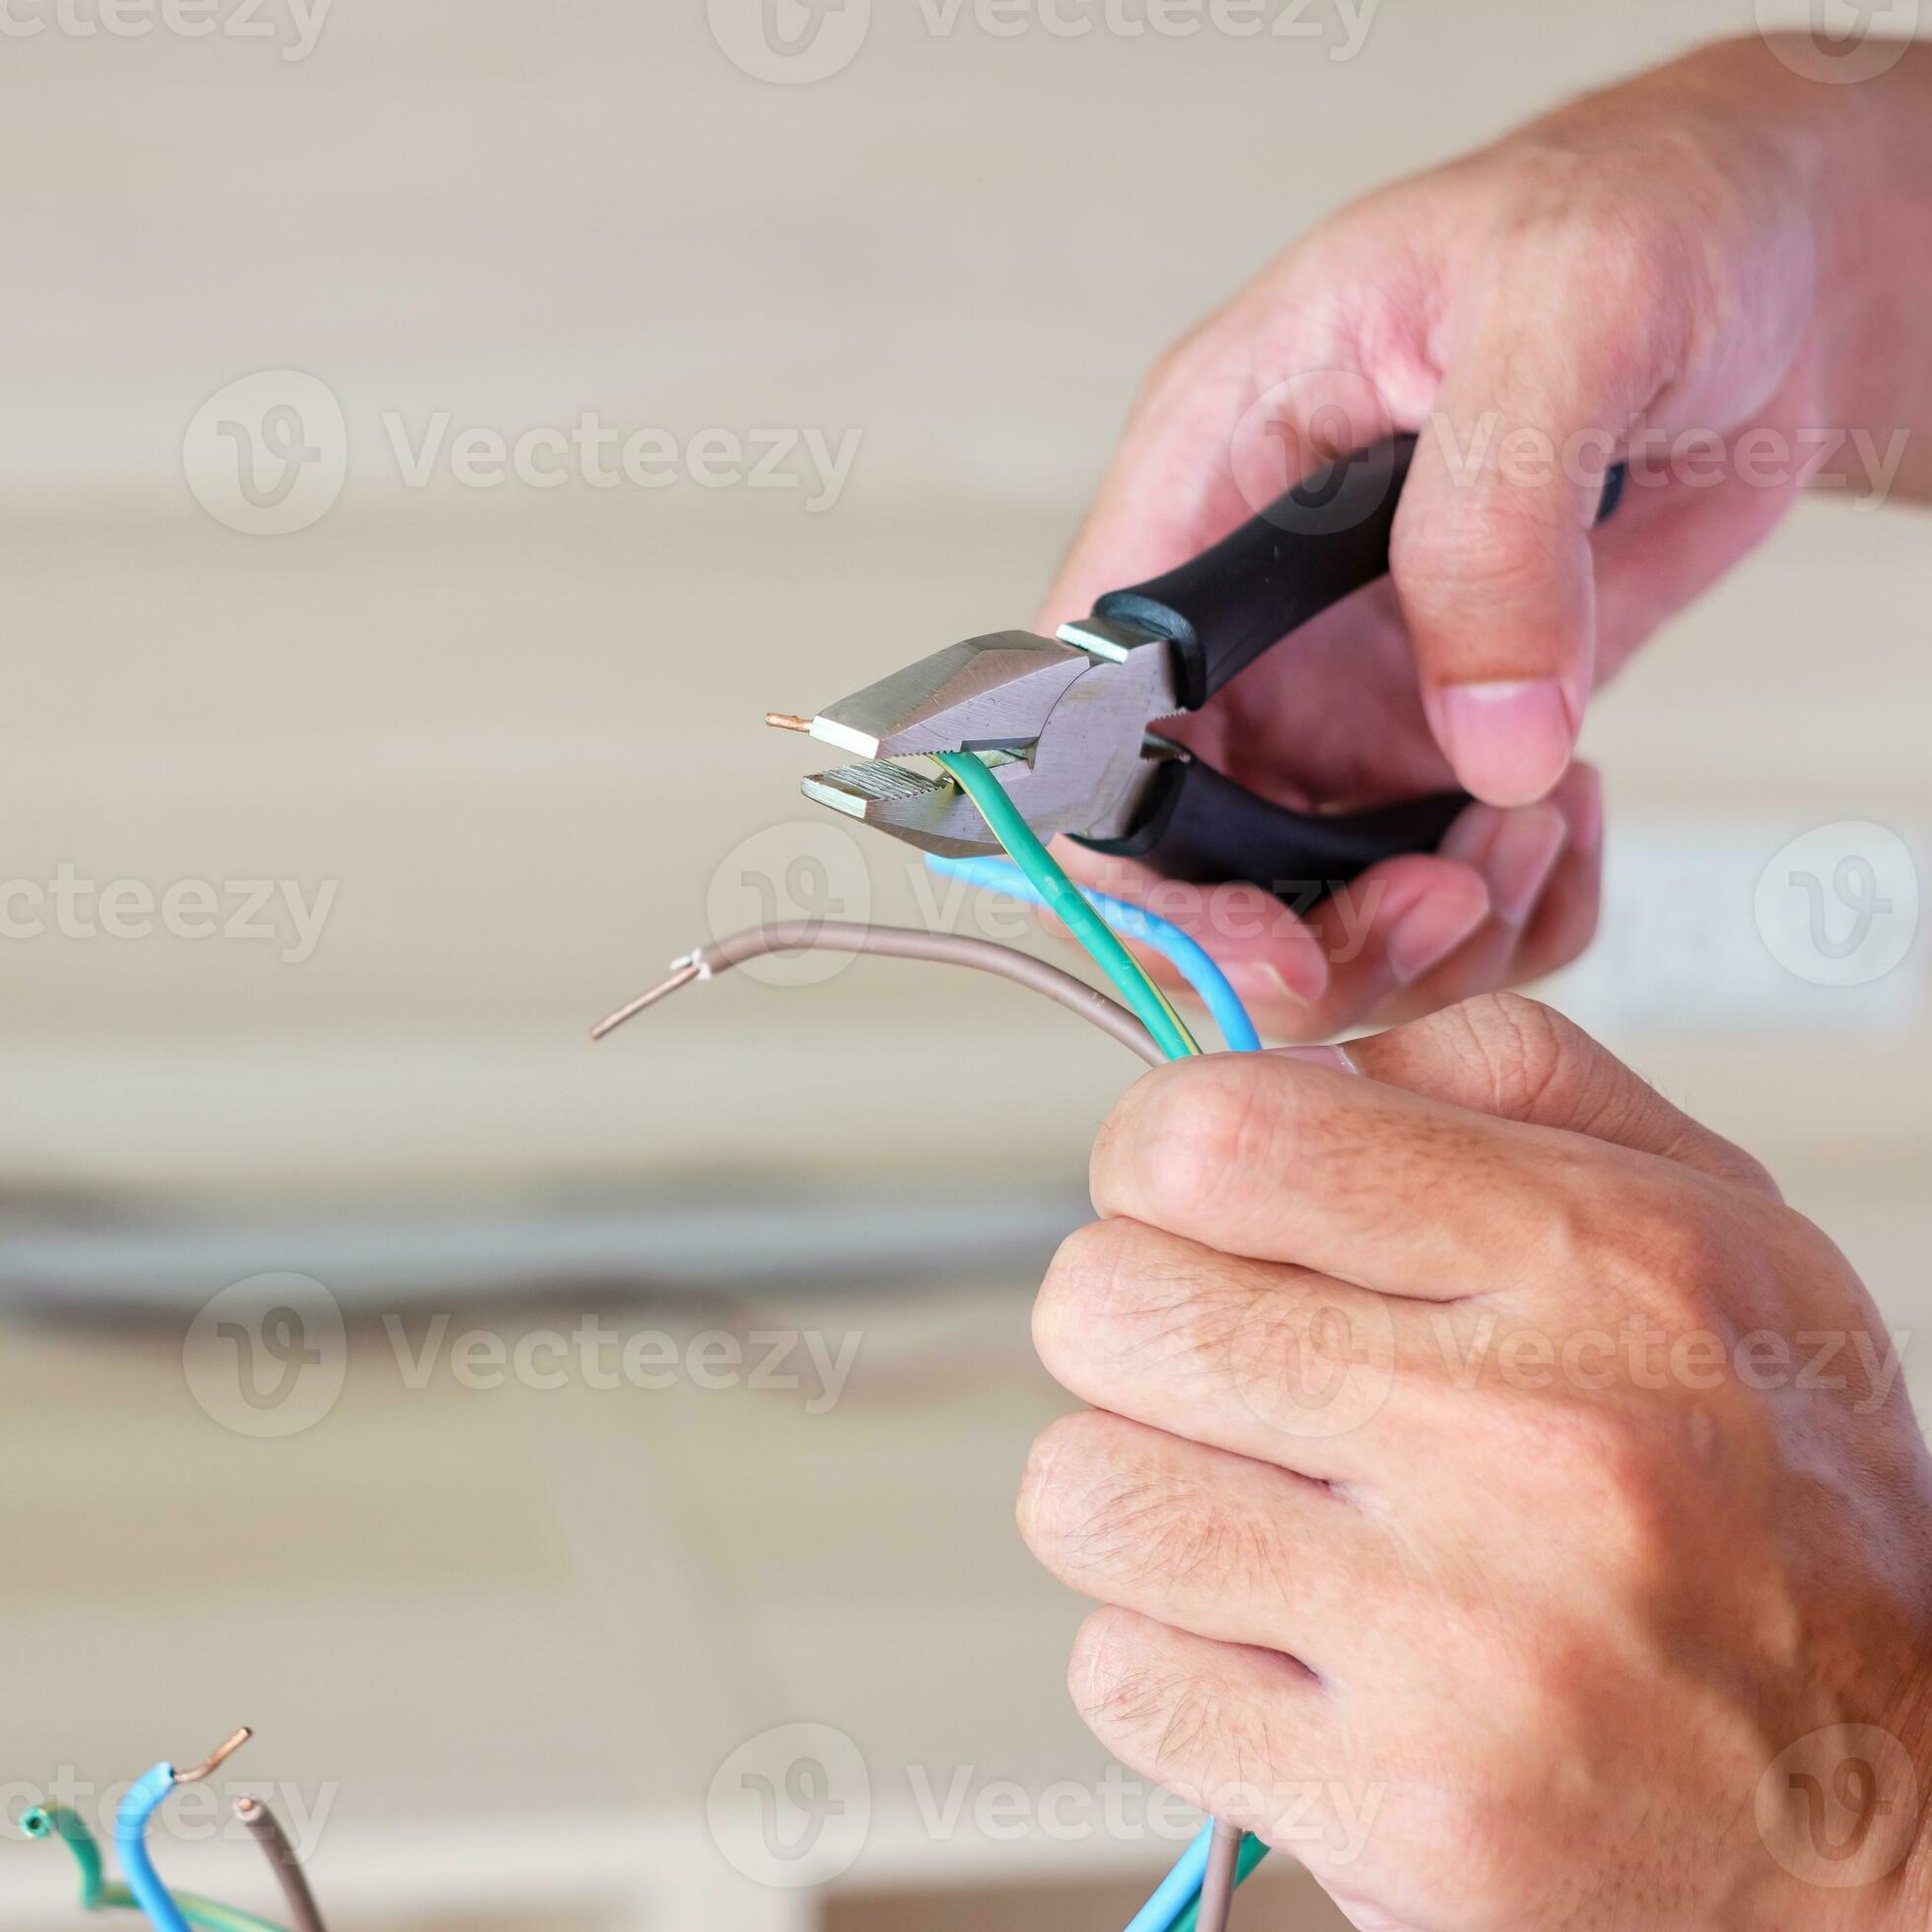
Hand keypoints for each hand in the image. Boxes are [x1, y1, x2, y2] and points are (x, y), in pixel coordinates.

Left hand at [1019, 994, 1931, 1928]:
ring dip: (1141, 1489)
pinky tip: (1293, 1644)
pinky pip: (1120, 1676)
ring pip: (1082, 1492)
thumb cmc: (1781, 1500)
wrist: (1900, 1816)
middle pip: (1105, 1306)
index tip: (1186, 1199)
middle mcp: (1526, 1445)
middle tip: (1227, 1361)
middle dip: (1134, 1320)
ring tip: (1261, 1507)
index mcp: (1597, 1265)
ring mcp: (1457, 1647)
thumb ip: (1503, 1078)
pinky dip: (1175, 1653)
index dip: (1152, 1153)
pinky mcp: (1396, 1812)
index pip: (1216, 1139)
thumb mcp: (1713, 1218)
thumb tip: (1290, 1056)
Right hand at [1042, 35, 1931, 1039]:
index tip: (1272, 944)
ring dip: (1423, 927)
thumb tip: (1484, 741)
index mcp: (1208, 481)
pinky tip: (1566, 815)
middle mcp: (1248, 610)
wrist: (1779, 272)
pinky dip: (1509, 904)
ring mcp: (1336, 683)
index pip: (1088, 713)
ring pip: (1307, 894)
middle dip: (1305, 928)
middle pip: (1188, 851)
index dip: (1142, 862)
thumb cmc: (1642, 218)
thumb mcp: (1568, 315)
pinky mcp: (1435, 731)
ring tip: (1539, 827)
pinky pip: (1431, 882)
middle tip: (1443, 911)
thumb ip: (1495, 522)